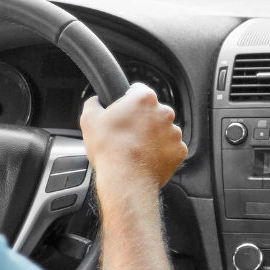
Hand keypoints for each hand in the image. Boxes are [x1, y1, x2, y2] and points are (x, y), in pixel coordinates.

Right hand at [80, 83, 187, 205]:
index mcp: (144, 99)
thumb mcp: (89, 120)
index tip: (122, 111)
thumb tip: (96, 101)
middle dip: (141, 120)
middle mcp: (164, 112)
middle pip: (152, 111)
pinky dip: (160, 152)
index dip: (127, 100)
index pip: (137, 90)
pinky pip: (170, 148)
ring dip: (152, 136)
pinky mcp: (179, 150)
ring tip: (136, 148)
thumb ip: (94, 103)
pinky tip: (147, 158)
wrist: (126, 179)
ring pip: (162, 129)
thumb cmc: (109, 150)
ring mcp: (174, 132)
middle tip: (126, 134)